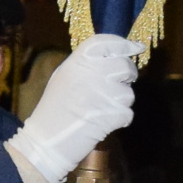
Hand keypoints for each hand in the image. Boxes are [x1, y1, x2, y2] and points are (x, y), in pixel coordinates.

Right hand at [5, 34, 140, 182]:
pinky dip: (120, 120)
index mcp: (78, 60)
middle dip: (127, 76)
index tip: (136, 47)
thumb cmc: (54, 109)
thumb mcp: (64, 77)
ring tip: (101, 109)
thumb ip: (87, 65)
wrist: (45, 140)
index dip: (125, 45)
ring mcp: (104, 92)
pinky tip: (103, 123)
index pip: (109, 42)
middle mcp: (93, 72)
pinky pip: (128, 113)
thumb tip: (115, 55)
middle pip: (125, 66)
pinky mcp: (112, 114)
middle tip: (117, 86)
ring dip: (121, 102)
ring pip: (129, 93)